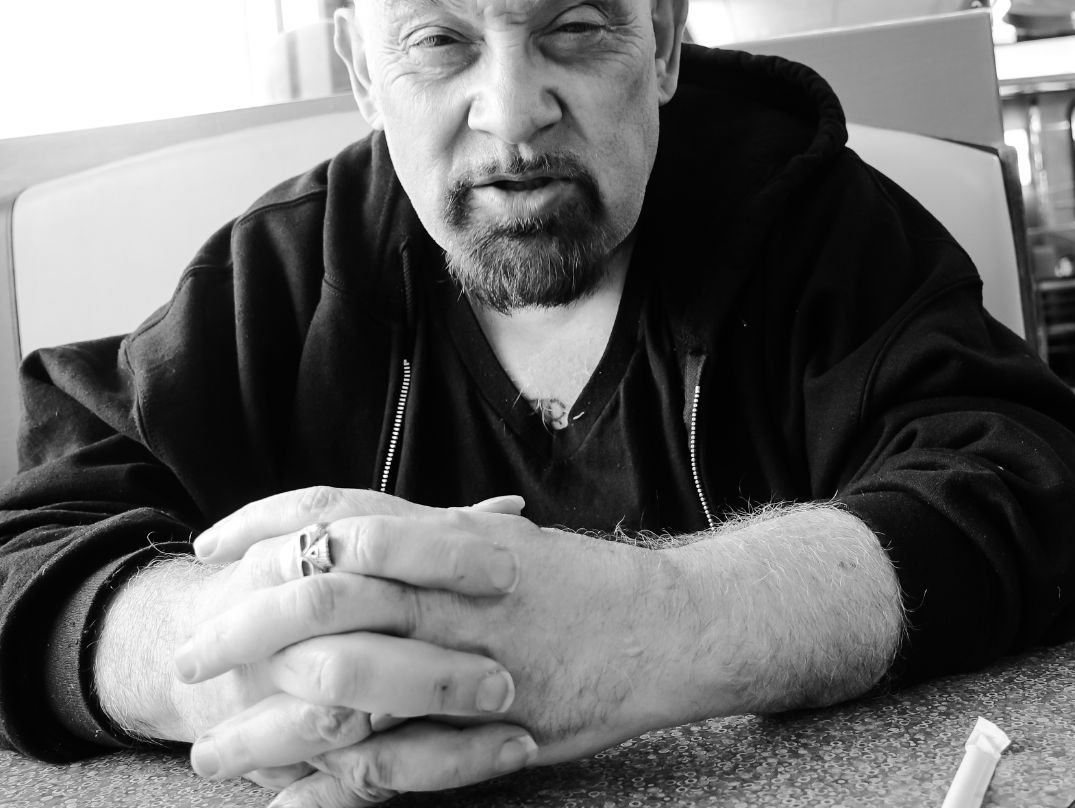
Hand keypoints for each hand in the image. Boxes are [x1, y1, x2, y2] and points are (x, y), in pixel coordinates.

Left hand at [195, 488, 677, 780]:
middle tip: (192, 652)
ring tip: (212, 750)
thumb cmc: (578, 578)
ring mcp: (472, 655)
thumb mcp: (500, 538)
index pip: (337, 512)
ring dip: (271, 720)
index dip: (263, 525)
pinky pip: (400, 759)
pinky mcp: (492, 725)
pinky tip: (290, 800)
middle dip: (245, 623)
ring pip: (347, 681)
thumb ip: (427, 535)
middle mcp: (454, 586)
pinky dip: (336, 782)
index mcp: (451, 533)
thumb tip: (349, 529)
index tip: (210, 547)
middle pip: (325, 591)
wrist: (666, 622)